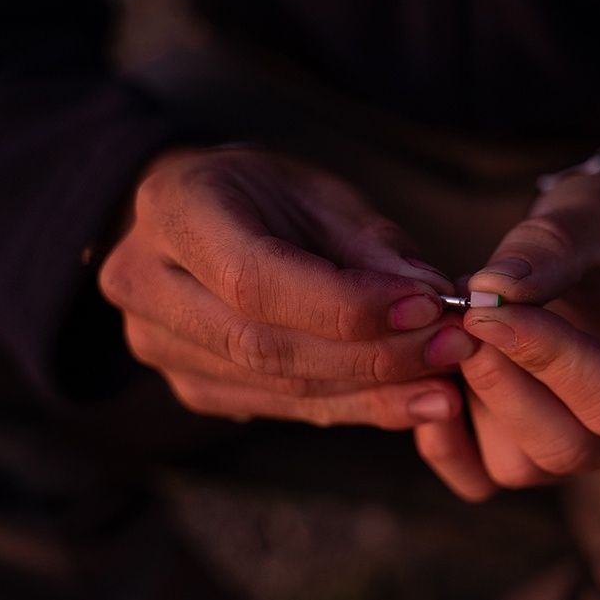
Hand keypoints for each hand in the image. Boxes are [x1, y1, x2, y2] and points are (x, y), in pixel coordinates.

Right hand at [99, 147, 476, 426]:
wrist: (197, 219)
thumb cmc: (264, 193)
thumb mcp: (318, 191)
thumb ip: (370, 245)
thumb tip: (434, 297)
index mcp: (173, 212)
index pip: (256, 279)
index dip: (346, 305)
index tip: (429, 307)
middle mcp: (146, 284)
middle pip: (265, 345)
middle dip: (372, 355)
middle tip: (453, 348)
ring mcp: (160, 346)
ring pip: (278, 387)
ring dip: (373, 392)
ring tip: (446, 384)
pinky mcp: (191, 385)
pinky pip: (282, 407)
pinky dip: (354, 407)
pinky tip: (411, 402)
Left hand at [414, 169, 599, 499]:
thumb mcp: (595, 215)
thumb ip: (549, 249)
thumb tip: (487, 291)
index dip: (549, 359)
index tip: (488, 309)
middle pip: (570, 447)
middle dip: (502, 383)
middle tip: (462, 317)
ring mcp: (597, 447)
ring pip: (523, 465)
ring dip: (474, 400)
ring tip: (458, 330)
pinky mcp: (542, 450)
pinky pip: (486, 473)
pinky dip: (447, 438)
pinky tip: (432, 378)